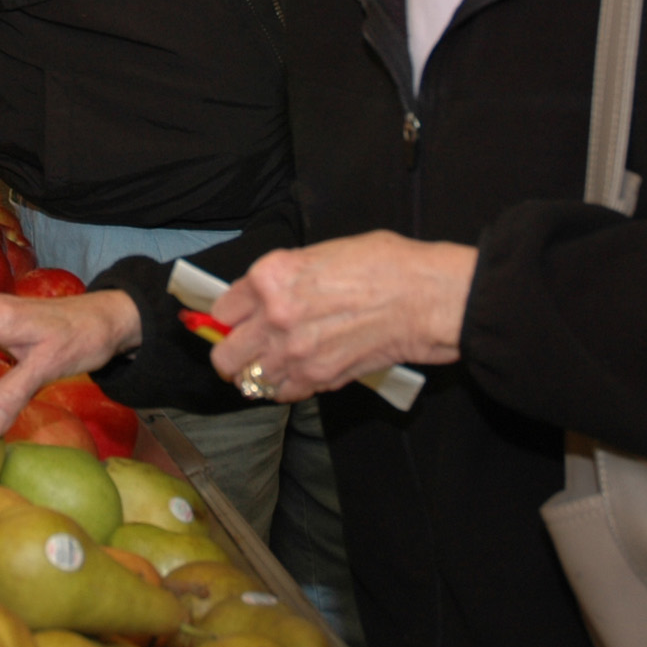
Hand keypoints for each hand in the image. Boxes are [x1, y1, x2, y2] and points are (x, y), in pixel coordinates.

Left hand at [209, 230, 476, 402]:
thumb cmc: (384, 266)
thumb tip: (262, 294)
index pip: (222, 309)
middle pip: (224, 354)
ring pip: (248, 380)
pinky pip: (282, 394)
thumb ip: (284, 276)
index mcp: (271, 276)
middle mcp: (274, 316)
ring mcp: (294, 352)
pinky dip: (285, 388)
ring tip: (273, 363)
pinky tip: (297, 372)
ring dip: (257, 373)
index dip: (230, 316)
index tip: (237, 320)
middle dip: (231, 352)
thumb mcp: (321, 252)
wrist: (424, 297)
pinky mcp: (318, 378)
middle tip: (244, 349)